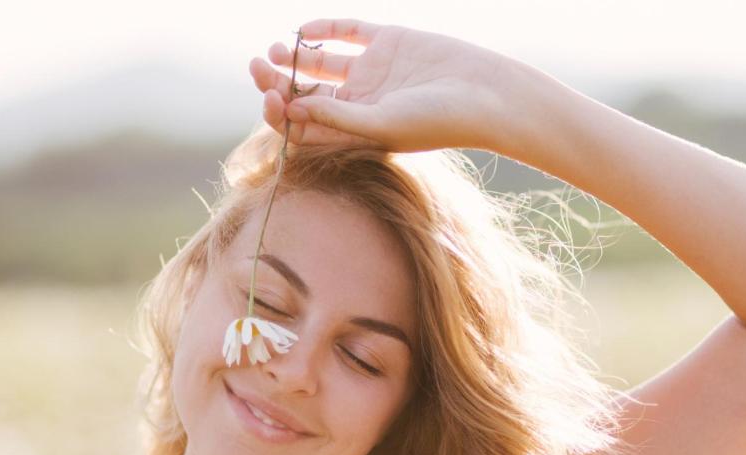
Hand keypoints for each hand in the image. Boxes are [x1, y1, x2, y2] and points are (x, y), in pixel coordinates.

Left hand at [248, 18, 514, 152]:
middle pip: (307, 93)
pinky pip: (348, 33)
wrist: (487, 94)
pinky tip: (305, 30)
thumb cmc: (439, 122)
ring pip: (321, 63)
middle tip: (257, 67)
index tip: (271, 99)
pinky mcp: (389, 42)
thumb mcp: (382, 124)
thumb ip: (337, 118)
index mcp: (356, 133)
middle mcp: (361, 104)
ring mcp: (374, 72)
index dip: (282, 113)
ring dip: (295, 57)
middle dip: (278, 81)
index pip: (307, 125)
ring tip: (275, 50)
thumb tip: (289, 109)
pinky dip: (324, 30)